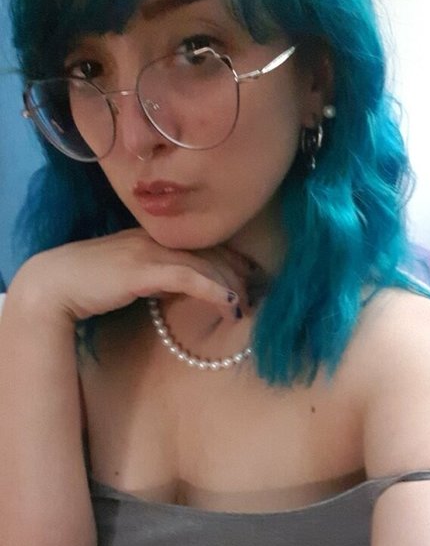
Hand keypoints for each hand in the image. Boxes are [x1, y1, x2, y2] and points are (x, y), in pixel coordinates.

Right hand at [10, 228, 250, 323]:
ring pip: (206, 264)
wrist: (56, 282)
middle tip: (258, 297)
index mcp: (157, 238)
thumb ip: (161, 277)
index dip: (233, 262)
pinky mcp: (143, 269)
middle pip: (213, 253)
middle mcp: (159, 239)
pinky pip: (188, 277)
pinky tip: (229, 303)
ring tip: (246, 307)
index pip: (206, 246)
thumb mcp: (134, 276)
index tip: (253, 280)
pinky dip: (213, 289)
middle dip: (240, 276)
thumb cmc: (91, 282)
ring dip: (232, 287)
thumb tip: (186, 287)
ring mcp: (151, 251)